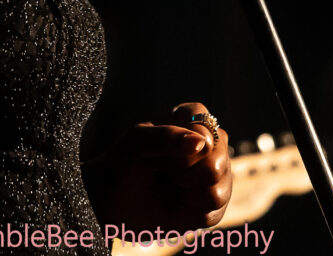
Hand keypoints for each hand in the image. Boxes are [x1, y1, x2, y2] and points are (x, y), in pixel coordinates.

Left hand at [82, 101, 231, 232]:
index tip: (157, 150)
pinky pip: (213, 214)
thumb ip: (167, 137)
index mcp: (192, 118)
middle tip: (162, 170)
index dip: (179, 148)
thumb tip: (201, 143)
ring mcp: (217, 174)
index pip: (205, 132)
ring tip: (170, 184)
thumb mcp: (137, 142)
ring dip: (186, 193)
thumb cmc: (125, 162)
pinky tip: (177, 202)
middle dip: (182, 173)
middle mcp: (211, 144)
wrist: (115, 200)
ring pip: (218, 191)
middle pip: (216, 163)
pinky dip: (189, 212)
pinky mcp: (216, 204)